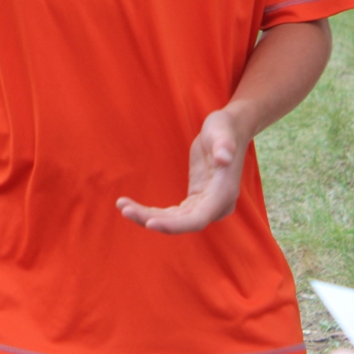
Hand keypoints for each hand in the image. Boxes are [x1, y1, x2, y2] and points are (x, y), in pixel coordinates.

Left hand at [116, 108, 247, 232]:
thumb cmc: (225, 129)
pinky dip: (155, 213)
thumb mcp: (222, 131)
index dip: (174, 225)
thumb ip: (224, 144)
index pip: (197, 219)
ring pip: (176, 221)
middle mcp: (216, 206)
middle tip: (124, 208)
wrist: (229, 131)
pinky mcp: (197, 201)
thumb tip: (225, 156)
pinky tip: (135, 207)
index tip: (149, 223)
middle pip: (182, 223)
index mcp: (223, 194)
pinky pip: (175, 215)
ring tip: (124, 206)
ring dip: (149, 217)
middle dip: (152, 219)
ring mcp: (206, 205)